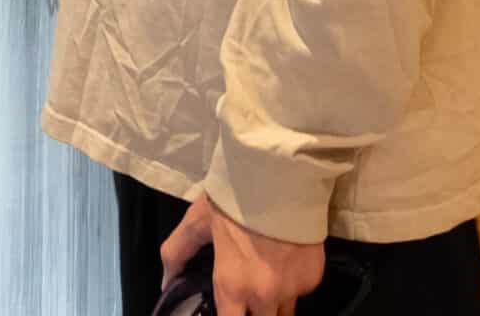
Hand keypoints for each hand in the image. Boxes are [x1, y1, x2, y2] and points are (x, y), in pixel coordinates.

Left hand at [161, 193, 323, 315]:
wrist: (281, 177)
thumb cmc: (234, 200)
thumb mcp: (197, 222)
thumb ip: (176, 254)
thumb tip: (166, 281)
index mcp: (232, 287)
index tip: (228, 309)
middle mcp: (264, 297)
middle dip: (253, 314)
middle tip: (246, 300)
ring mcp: (292, 289)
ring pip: (283, 313)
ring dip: (273, 305)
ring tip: (265, 281)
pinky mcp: (314, 278)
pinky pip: (301, 292)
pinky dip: (292, 284)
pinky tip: (284, 261)